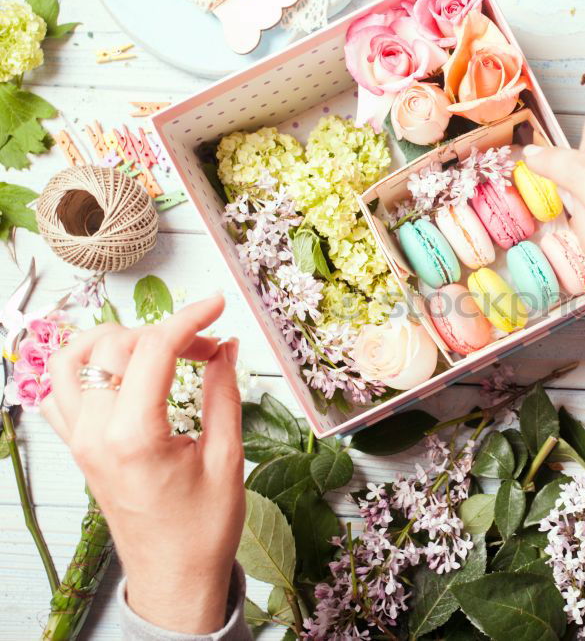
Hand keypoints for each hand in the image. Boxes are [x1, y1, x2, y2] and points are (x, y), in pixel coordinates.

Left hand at [41, 296, 244, 633]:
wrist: (174, 577)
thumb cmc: (202, 528)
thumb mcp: (226, 457)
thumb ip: (224, 393)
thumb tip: (225, 346)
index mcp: (134, 436)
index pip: (154, 350)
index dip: (189, 318)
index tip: (216, 306)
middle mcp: (95, 434)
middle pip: (113, 345)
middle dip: (163, 331)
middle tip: (206, 345)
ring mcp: (79, 441)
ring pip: (70, 360)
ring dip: (113, 339)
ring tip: (156, 346)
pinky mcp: (77, 449)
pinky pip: (58, 392)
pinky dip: (84, 367)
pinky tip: (123, 371)